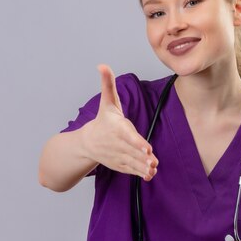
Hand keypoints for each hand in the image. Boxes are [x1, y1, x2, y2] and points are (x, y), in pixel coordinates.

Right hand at [83, 64, 158, 180]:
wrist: (87, 143)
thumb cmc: (103, 120)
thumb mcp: (106, 102)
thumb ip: (108, 84)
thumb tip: (102, 65)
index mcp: (116, 128)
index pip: (127, 135)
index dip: (136, 141)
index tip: (146, 147)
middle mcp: (116, 143)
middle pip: (131, 150)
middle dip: (142, 156)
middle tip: (153, 161)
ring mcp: (118, 155)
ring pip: (132, 162)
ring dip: (142, 167)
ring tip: (153, 169)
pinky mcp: (119, 164)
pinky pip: (130, 169)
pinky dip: (139, 173)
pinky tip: (149, 175)